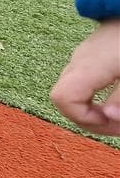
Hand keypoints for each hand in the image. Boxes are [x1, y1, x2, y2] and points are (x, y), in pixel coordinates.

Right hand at [50, 19, 119, 135]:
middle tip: (119, 124)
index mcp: (88, 67)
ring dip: (92, 109)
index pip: (63, 99)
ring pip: (72, 91)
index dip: (82, 117)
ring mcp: (82, 56)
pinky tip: (116, 96)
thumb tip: (109, 118)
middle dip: (90, 120)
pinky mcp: (91, 54)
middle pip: (64, 99)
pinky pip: (82, 81)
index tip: (109, 120)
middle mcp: (78, 62)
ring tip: (118, 114)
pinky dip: (94, 96)